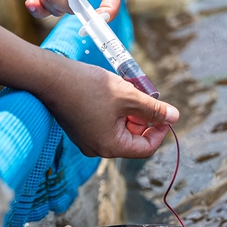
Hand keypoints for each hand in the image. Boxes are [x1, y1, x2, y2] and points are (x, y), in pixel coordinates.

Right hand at [38, 54, 178, 157]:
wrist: (52, 76)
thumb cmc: (90, 86)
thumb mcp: (129, 96)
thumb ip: (153, 110)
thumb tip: (175, 117)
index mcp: (110, 147)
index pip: (146, 148)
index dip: (160, 131)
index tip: (165, 113)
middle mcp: (98, 149)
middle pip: (133, 140)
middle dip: (144, 120)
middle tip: (145, 97)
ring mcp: (87, 140)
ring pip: (120, 131)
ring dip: (130, 114)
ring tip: (129, 91)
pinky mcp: (80, 129)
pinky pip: (106, 125)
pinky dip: (116, 112)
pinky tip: (114, 93)